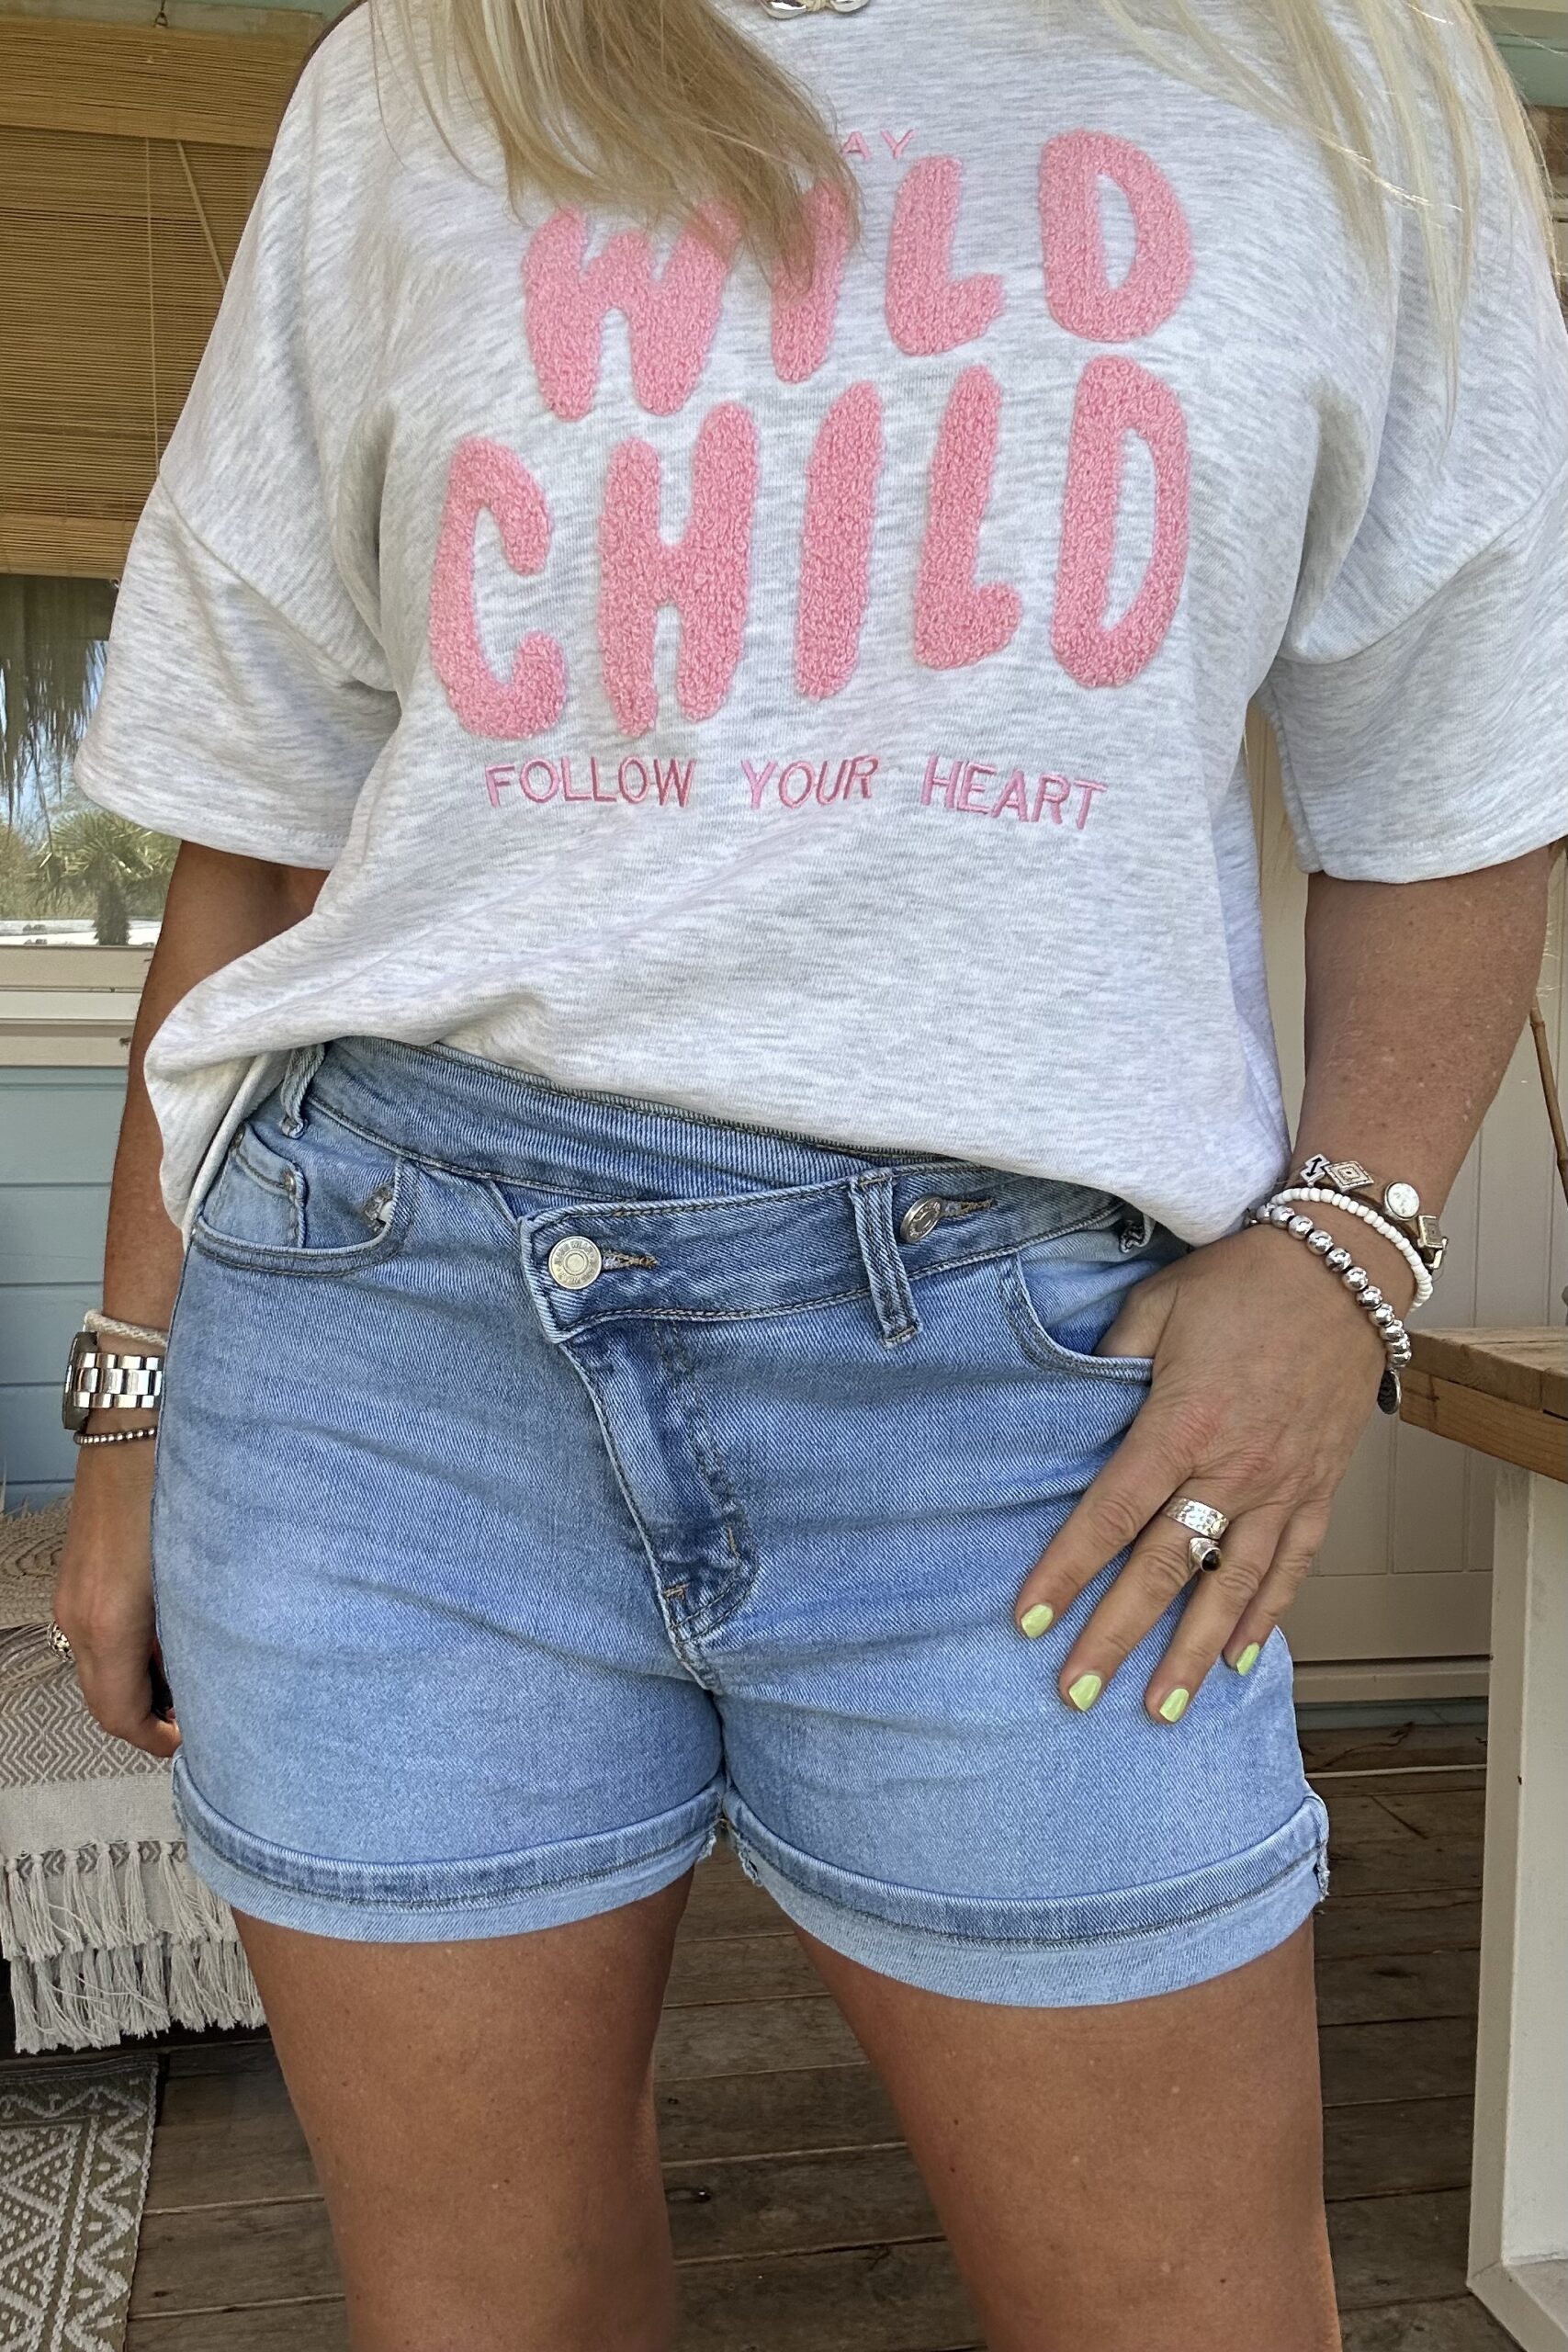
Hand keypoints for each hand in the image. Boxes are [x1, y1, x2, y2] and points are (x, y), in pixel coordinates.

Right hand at [53, 1434, 179, 1758]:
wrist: (136, 1431)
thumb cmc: (177, 1490)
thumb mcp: (198, 1574)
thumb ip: (201, 1629)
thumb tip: (216, 1672)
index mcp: (110, 1624)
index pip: (120, 1714)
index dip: (156, 1739)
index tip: (191, 1743)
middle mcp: (81, 1617)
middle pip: (104, 1699)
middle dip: (149, 1718)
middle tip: (196, 1720)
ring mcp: (75, 1598)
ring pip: (101, 1670)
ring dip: (142, 1685)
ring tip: (193, 1676)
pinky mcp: (80, 1581)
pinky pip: (100, 1638)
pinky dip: (132, 1653)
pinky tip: (171, 1636)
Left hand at [1012, 1217, 1410, 1722]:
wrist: (1344, 1271)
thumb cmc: (1243, 1282)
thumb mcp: (1157, 1306)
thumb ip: (1109, 1361)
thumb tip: (1067, 1405)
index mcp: (1183, 1422)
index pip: (1112, 1513)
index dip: (1067, 1570)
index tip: (1029, 1620)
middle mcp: (1234, 1468)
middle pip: (1166, 1568)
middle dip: (1118, 1636)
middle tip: (1078, 1692)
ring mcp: (1283, 1486)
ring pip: (1232, 1586)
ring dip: (1194, 1652)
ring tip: (1162, 1706)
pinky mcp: (1319, 1488)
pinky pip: (1291, 1567)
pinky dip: (1265, 1615)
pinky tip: (1241, 1659)